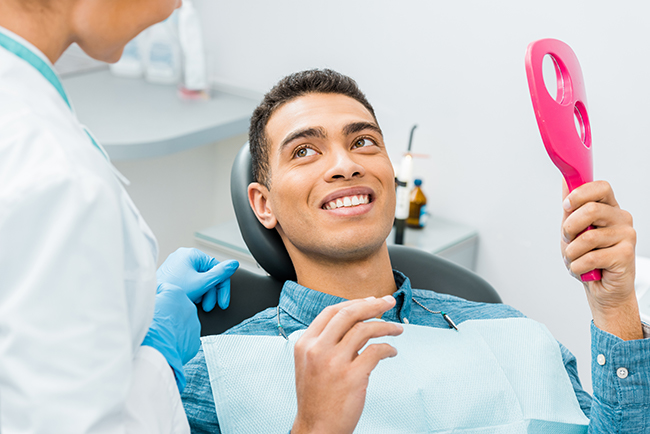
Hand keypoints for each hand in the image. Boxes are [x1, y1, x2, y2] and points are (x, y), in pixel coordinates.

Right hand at [141, 283, 200, 392]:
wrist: (156, 351)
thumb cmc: (147, 327)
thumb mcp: (142, 304)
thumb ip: (149, 296)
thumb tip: (148, 296)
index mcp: (175, 293)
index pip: (164, 290)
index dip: (155, 297)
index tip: (149, 304)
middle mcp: (188, 306)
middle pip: (176, 305)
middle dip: (166, 311)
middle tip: (154, 320)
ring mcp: (194, 323)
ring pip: (182, 321)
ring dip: (173, 325)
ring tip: (160, 333)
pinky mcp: (195, 339)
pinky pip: (186, 336)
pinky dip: (178, 338)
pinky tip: (167, 342)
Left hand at [157, 248, 238, 310]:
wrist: (153, 301)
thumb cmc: (174, 290)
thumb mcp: (202, 283)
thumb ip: (220, 274)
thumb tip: (234, 263)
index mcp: (192, 254)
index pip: (217, 269)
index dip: (222, 288)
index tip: (223, 302)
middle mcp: (184, 256)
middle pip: (208, 275)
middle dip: (210, 293)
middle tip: (208, 306)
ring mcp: (177, 264)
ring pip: (199, 279)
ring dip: (202, 294)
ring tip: (196, 304)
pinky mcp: (172, 273)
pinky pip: (189, 281)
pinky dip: (193, 291)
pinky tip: (190, 300)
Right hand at [291, 296, 403, 433]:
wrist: (316, 429)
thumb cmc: (317, 398)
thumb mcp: (311, 364)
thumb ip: (327, 343)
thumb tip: (357, 324)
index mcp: (306, 343)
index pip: (332, 311)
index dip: (355, 302)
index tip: (371, 301)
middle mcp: (317, 349)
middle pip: (349, 313)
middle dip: (373, 305)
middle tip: (389, 302)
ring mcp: (334, 362)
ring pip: (365, 329)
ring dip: (385, 326)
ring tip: (396, 330)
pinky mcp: (352, 377)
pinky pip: (376, 352)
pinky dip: (388, 348)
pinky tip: (392, 351)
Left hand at [561, 180, 641, 339]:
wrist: (602, 288)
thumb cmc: (588, 257)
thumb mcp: (573, 229)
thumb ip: (571, 207)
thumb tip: (566, 180)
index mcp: (609, 208)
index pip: (600, 187)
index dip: (580, 194)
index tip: (567, 206)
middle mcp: (621, 218)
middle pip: (590, 209)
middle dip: (569, 228)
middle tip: (568, 239)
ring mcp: (626, 235)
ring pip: (587, 237)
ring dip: (572, 252)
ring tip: (576, 258)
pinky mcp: (626, 254)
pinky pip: (591, 257)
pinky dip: (578, 266)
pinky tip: (584, 269)